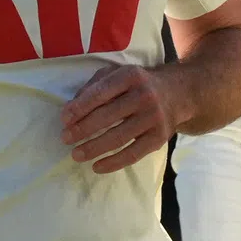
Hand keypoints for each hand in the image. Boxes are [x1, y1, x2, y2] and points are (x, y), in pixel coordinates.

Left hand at [60, 64, 181, 172]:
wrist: (176, 93)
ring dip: (94, 148)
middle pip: (108, 116)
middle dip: (83, 129)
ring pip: (119, 137)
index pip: (101, 93)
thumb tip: (71, 109)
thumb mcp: (116, 74)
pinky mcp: (160, 137)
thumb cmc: (136, 84)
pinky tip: (96, 166)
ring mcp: (154, 118)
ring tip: (76, 155)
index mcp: (130, 76)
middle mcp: (144, 96)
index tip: (64, 120)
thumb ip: (93, 87)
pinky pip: (134, 153)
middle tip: (65, 139)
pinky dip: (114, 162)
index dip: (80, 107)